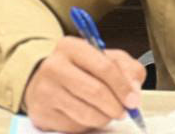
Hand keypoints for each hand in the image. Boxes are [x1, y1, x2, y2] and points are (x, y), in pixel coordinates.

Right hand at [22, 36, 144, 132]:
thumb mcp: (107, 58)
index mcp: (72, 47)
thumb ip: (127, 69)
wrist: (45, 81)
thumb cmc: (82, 68)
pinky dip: (88, 125)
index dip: (123, 86)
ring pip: (85, 113)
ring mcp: (44, 92)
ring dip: (104, 118)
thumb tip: (133, 92)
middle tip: (125, 112)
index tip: (134, 100)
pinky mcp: (41, 113)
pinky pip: (72, 126)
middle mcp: (54, 67)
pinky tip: (90, 116)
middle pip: (95, 91)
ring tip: (110, 114)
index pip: (105, 67)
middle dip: (116, 106)